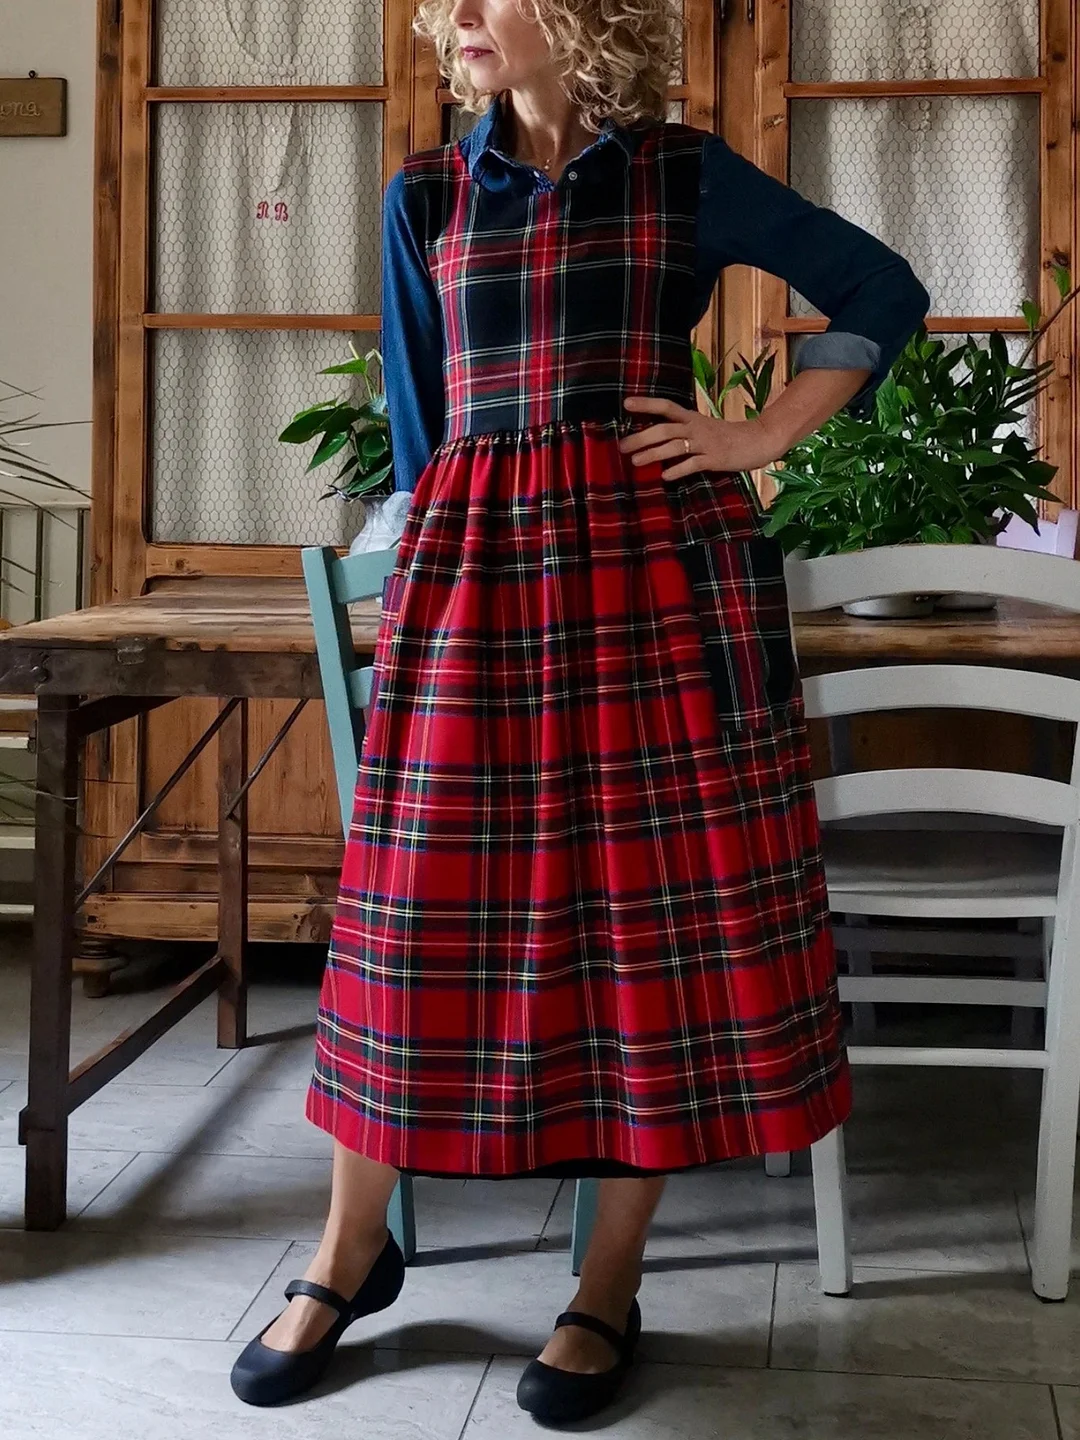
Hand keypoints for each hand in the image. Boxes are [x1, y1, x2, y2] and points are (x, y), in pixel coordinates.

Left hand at [618, 395, 784, 480]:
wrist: (759, 440)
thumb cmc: (728, 436)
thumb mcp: (704, 427)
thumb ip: (683, 431)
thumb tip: (655, 439)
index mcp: (693, 418)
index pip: (666, 406)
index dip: (647, 404)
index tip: (626, 403)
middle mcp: (697, 428)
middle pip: (665, 429)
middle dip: (641, 437)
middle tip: (622, 446)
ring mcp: (706, 443)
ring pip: (675, 446)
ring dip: (653, 454)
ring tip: (635, 461)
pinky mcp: (715, 459)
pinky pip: (693, 464)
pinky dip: (678, 470)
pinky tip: (665, 476)